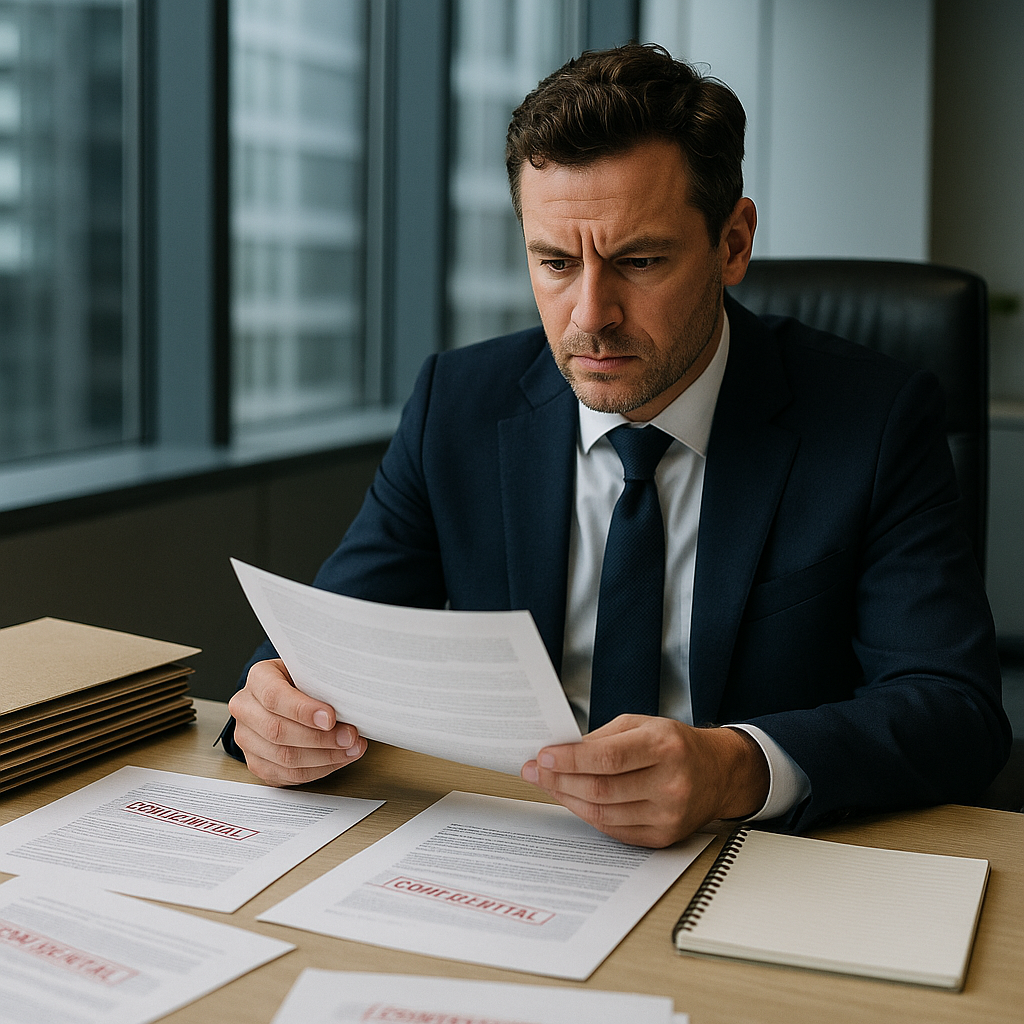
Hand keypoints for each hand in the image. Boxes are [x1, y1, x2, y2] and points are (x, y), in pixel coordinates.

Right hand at [227, 659, 366, 785]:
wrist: (289, 693)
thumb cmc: (303, 681)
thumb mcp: (311, 671)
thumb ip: (322, 683)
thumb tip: (349, 703)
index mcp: (258, 678)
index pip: (274, 697)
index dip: (303, 711)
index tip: (331, 718)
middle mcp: (246, 708)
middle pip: (277, 731)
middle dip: (320, 738)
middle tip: (350, 736)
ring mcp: (248, 739)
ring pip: (284, 757)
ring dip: (324, 757)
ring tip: (351, 749)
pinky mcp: (257, 763)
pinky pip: (288, 774)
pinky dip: (319, 769)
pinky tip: (338, 759)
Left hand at [520, 716, 769, 847]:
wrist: (718, 773)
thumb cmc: (675, 744)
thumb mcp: (642, 725)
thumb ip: (602, 738)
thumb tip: (559, 753)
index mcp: (664, 746)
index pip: (607, 758)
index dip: (570, 760)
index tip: (543, 756)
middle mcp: (670, 783)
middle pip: (600, 789)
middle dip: (559, 780)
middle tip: (535, 771)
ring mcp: (668, 815)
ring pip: (603, 813)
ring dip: (568, 799)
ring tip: (549, 784)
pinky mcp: (663, 836)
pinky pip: (613, 830)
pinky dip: (587, 815)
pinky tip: (573, 800)